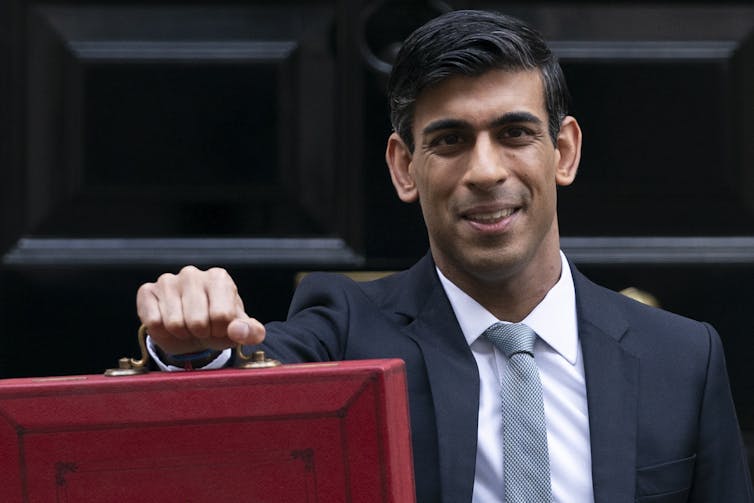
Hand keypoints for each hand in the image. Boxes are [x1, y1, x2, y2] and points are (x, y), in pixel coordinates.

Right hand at [136, 266, 265, 354]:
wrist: (192, 330)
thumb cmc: (219, 326)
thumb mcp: (241, 330)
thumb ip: (250, 331)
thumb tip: (238, 331)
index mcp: (219, 278)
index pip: (222, 315)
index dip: (221, 331)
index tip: (220, 327)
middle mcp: (192, 274)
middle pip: (197, 321)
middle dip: (201, 333)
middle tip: (202, 329)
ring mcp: (168, 280)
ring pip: (175, 323)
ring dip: (182, 334)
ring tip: (187, 327)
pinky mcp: (147, 291)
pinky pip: (153, 322)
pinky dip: (163, 332)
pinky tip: (169, 324)